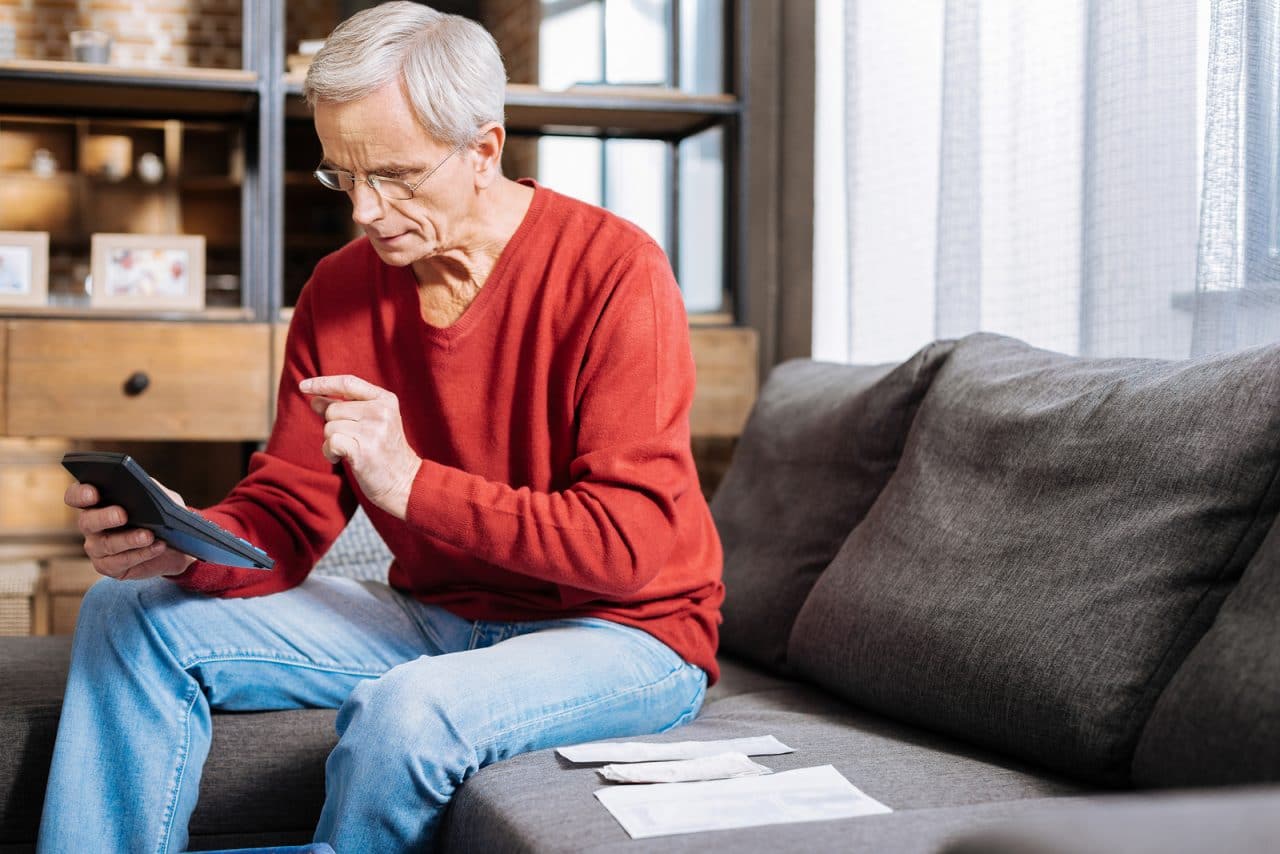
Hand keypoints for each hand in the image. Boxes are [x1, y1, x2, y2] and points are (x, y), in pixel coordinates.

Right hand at [66, 482, 195, 580]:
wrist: (176, 544)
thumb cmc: (161, 514)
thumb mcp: (159, 497)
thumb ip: (150, 490)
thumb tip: (146, 489)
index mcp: (96, 502)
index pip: (76, 496)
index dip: (80, 494)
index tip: (93, 493)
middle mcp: (91, 525)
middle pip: (87, 521)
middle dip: (104, 518)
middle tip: (122, 515)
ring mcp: (97, 547)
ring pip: (107, 544)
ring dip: (129, 539)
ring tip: (148, 536)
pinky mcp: (108, 566)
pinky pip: (121, 562)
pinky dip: (142, 554)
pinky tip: (158, 546)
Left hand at [300, 374, 419, 517]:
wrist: (404, 482)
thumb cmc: (383, 452)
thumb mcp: (369, 423)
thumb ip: (343, 408)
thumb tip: (314, 399)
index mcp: (385, 400)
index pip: (348, 383)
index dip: (323, 383)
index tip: (303, 386)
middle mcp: (381, 411)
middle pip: (333, 409)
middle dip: (332, 425)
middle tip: (350, 440)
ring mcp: (374, 430)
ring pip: (329, 426)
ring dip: (330, 442)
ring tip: (348, 451)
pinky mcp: (364, 449)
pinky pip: (330, 442)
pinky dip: (329, 452)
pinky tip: (341, 458)